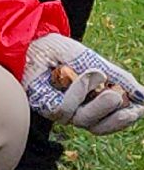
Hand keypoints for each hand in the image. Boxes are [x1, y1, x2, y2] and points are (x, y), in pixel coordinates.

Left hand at [24, 34, 143, 134]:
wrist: (36, 41)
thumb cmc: (63, 53)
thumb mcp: (97, 64)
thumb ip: (120, 79)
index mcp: (92, 103)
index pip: (111, 122)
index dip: (124, 120)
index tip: (137, 111)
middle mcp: (77, 110)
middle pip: (99, 128)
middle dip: (113, 117)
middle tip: (117, 96)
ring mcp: (61, 110)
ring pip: (83, 121)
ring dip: (94, 101)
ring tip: (97, 77)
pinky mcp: (44, 107)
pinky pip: (64, 110)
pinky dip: (75, 93)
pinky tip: (77, 77)